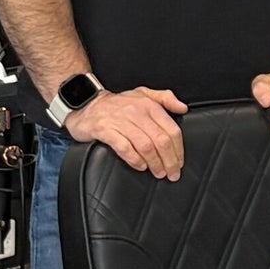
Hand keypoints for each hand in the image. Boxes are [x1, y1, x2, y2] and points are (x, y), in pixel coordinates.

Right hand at [65, 85, 188, 178]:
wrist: (86, 103)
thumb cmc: (118, 104)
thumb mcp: (143, 94)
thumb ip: (165, 98)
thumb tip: (183, 107)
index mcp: (149, 105)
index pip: (171, 130)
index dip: (178, 150)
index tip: (179, 162)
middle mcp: (136, 112)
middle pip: (160, 140)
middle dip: (169, 161)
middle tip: (172, 174)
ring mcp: (120, 121)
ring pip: (145, 146)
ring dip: (154, 163)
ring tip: (158, 173)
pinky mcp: (105, 130)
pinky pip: (124, 148)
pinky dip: (134, 159)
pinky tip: (140, 166)